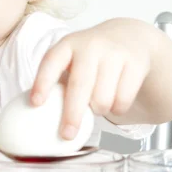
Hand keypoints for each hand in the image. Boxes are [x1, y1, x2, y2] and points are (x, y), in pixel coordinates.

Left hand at [31, 19, 151, 139]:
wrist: (130, 37)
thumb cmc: (91, 57)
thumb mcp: (73, 59)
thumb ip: (59, 82)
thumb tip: (43, 117)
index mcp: (68, 45)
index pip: (51, 62)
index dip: (42, 83)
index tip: (36, 103)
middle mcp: (91, 45)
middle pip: (80, 85)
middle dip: (72, 114)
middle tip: (66, 134)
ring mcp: (115, 53)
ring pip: (103, 98)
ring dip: (98, 110)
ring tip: (97, 105)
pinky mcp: (136, 63)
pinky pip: (123, 100)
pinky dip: (117, 109)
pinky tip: (115, 101)